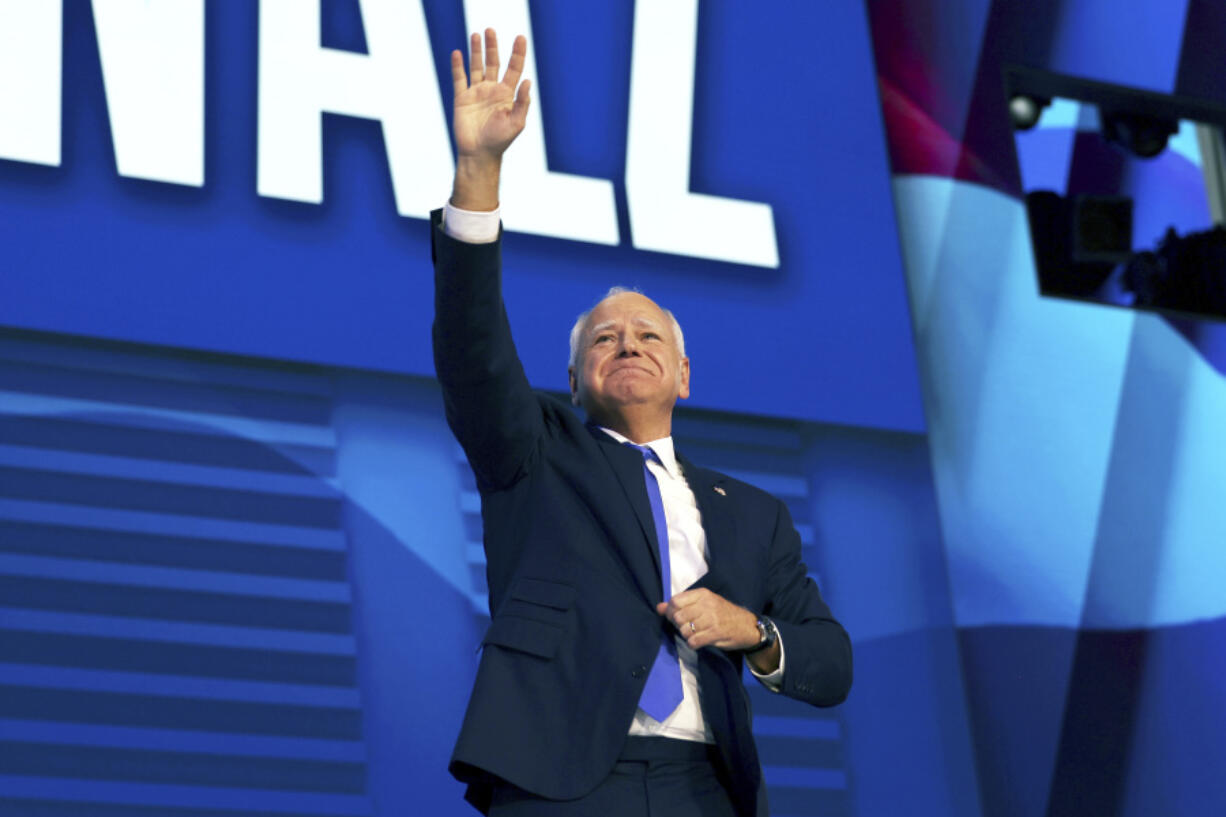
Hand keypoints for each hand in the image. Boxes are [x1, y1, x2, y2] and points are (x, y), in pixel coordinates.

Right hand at [449, 29, 530, 209]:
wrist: (479, 154)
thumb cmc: (500, 141)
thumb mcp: (517, 123)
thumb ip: (522, 102)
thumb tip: (527, 80)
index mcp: (507, 94)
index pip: (514, 69)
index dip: (518, 53)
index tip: (520, 38)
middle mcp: (492, 90)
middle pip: (493, 63)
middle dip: (493, 47)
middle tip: (491, 30)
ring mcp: (476, 93)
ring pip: (476, 67)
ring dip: (476, 51)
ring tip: (477, 34)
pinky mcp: (462, 99)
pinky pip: (459, 79)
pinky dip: (458, 66)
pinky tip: (458, 53)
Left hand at [656, 588, 759, 651]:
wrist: (747, 625)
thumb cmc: (723, 613)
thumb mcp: (704, 603)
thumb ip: (681, 604)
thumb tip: (659, 607)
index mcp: (702, 594)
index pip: (675, 601)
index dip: (670, 612)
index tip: (675, 617)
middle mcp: (706, 604)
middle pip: (678, 617)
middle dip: (678, 625)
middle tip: (687, 627)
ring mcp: (712, 619)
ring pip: (684, 630)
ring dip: (686, 635)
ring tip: (695, 633)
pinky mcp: (716, 633)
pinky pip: (693, 641)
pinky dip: (693, 644)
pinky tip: (699, 641)